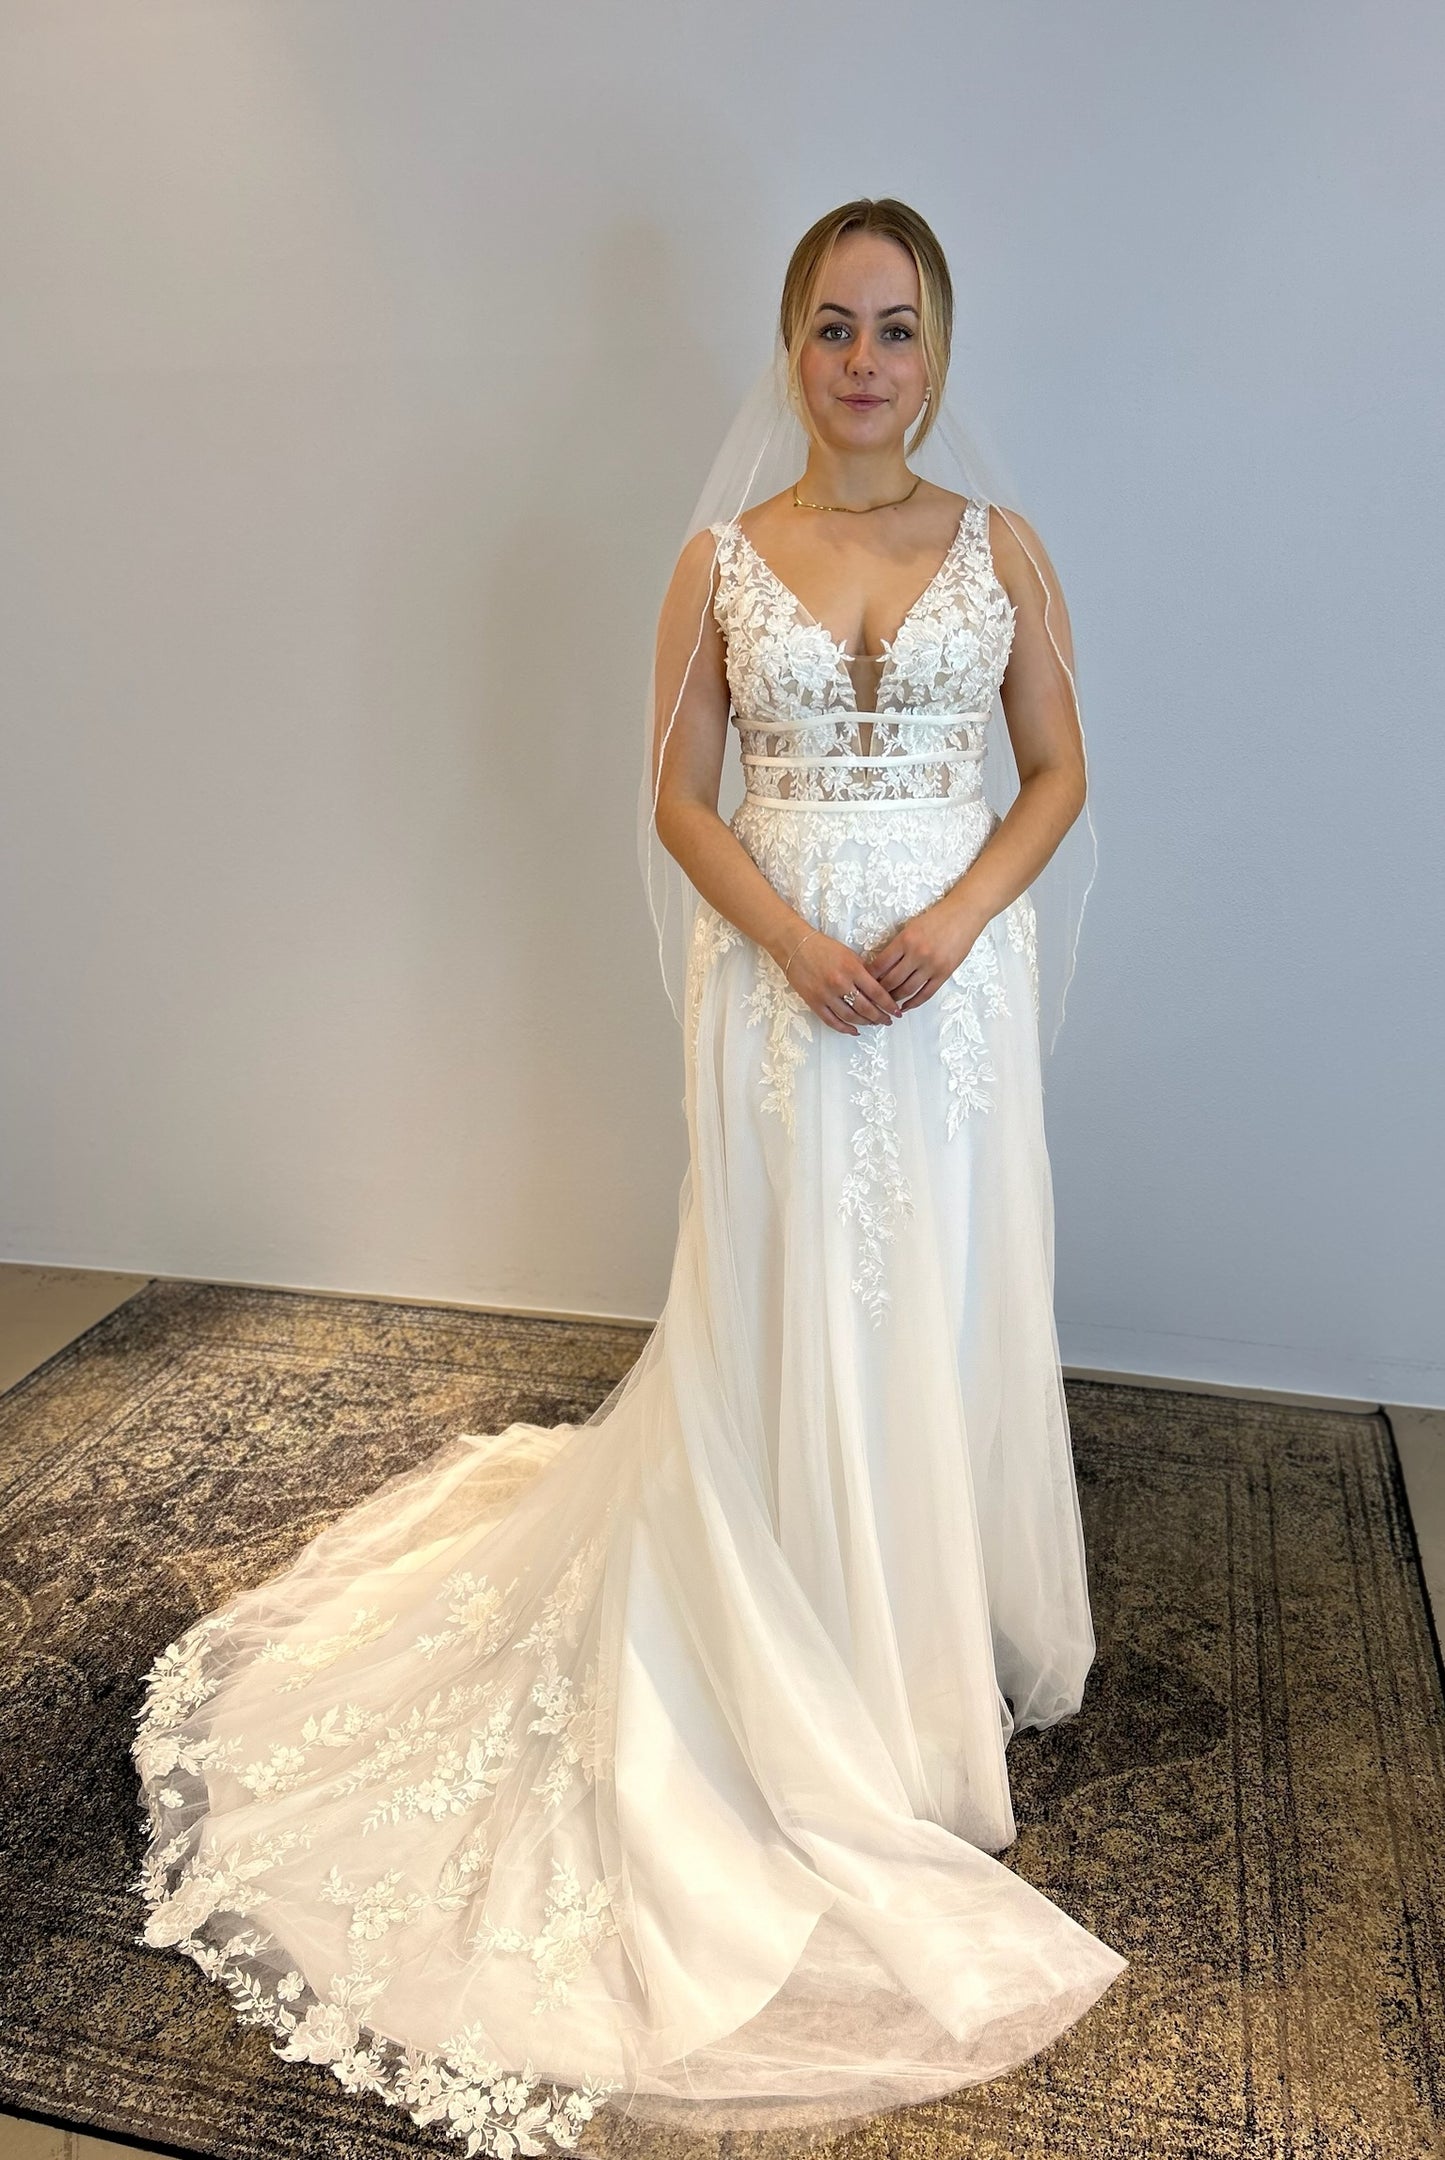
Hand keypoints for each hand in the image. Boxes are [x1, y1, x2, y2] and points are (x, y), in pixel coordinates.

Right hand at [782, 929, 903, 1035]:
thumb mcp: (849, 954)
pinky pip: (832, 1021)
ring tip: (873, 1024)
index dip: (889, 1005)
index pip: (877, 992)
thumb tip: (879, 989)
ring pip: (851, 1017)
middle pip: (866, 1008)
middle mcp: (840, 984)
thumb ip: (864, 971)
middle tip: (888, 1020)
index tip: (896, 1011)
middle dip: (880, 1017)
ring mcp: (826, 995)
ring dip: (865, 1023)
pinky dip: (844, 1029)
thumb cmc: (824, 947)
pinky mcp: (814, 1002)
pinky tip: (854, 1031)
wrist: (795, 946)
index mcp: (852, 969)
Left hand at [863, 899, 984, 1013]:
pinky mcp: (944, 973)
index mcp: (905, 940)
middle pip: (891, 981)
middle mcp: (917, 954)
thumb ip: (897, 946)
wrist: (964, 915)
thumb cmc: (936, 918)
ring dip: (895, 999)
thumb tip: (881, 967)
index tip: (863, 982)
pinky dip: (913, 1003)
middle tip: (873, 997)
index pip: (880, 964)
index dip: (870, 977)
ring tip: (887, 1002)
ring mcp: (932, 965)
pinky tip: (905, 1007)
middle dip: (879, 991)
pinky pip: (926, 994)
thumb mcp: (911, 927)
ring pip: (907, 990)